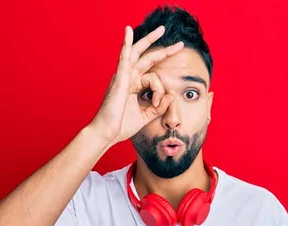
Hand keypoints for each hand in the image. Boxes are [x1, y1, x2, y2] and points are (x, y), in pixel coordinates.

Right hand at [90, 25, 183, 145]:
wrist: (107, 134)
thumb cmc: (121, 126)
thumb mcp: (146, 116)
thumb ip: (159, 107)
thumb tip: (172, 95)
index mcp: (133, 86)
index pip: (153, 78)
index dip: (161, 90)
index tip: (157, 104)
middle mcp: (128, 78)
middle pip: (146, 58)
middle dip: (163, 50)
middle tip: (180, 44)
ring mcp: (123, 76)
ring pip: (138, 53)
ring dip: (149, 39)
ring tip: (162, 30)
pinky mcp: (119, 79)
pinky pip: (124, 58)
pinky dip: (126, 44)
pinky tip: (128, 32)